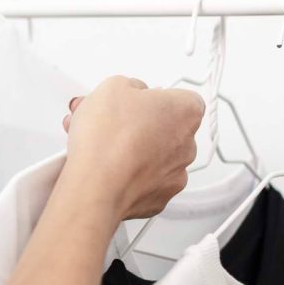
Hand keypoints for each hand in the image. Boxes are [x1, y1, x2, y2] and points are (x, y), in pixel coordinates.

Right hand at [60, 76, 203, 220]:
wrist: (95, 186)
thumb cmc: (108, 139)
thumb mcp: (112, 86)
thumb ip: (129, 85)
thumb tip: (129, 94)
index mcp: (186, 111)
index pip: (178, 98)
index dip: (150, 98)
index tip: (131, 101)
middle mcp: (188, 144)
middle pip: (162, 127)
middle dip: (135, 124)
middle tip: (106, 122)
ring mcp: (175, 174)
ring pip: (151, 155)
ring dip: (128, 148)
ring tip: (95, 145)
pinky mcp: (158, 198)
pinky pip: (143, 181)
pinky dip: (126, 174)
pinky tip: (103, 168)